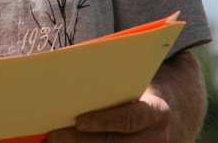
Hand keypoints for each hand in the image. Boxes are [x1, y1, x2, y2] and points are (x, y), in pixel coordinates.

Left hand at [47, 89, 171, 141]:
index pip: (129, 119)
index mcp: (156, 112)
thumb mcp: (135, 87)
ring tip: (52, 142)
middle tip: (52, 136)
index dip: (103, 121)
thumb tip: (70, 81)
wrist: (165, 115)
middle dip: (80, 140)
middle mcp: (156, 138)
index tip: (78, 121)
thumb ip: (113, 87)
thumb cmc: (139, 94)